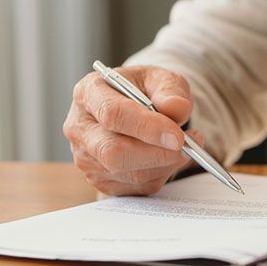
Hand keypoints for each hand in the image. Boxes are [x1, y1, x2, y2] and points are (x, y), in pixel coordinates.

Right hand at [63, 65, 199, 194]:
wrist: (138, 108)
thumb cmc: (146, 90)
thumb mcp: (161, 78)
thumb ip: (170, 90)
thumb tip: (176, 108)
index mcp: (88, 93)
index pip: (112, 114)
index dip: (147, 127)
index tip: (177, 136)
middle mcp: (80, 128)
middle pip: (112, 152)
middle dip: (156, 153)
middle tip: (186, 146)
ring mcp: (86, 158)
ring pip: (127, 173)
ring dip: (164, 164)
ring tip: (185, 146)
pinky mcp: (101, 180)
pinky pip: (136, 187)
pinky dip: (161, 174)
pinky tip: (169, 157)